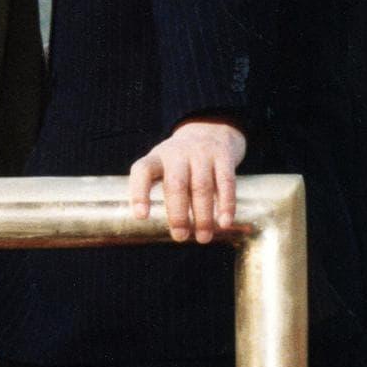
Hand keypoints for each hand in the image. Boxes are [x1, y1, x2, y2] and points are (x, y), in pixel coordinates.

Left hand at [128, 120, 246, 242]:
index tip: (141, 216)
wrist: (210, 129)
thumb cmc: (180, 160)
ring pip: (201, 187)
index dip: (139, 193)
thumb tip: (158, 229)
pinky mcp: (224, 157)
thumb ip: (159, 189)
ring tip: (203, 238)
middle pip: (176, 184)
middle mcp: (177, 154)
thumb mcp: (162, 165)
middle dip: (177, 214)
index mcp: (157, 157)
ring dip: (203, 216)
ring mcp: (201, 153)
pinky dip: (226, 204)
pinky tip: (224, 223)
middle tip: (180, 237)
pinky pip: (226, 182)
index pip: (142, 171)